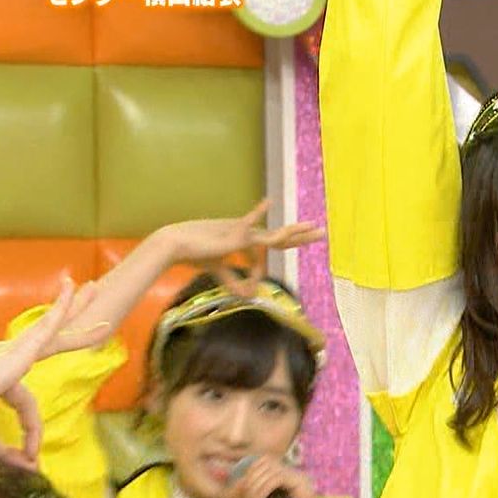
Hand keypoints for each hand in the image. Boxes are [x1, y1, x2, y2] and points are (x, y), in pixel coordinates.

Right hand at [0, 277, 104, 469]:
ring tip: (93, 288)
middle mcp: (4, 359)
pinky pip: (45, 329)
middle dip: (68, 322)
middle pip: (45, 339)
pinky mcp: (16, 354)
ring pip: (50, 327)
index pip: (26, 406)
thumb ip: (5, 451)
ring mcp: (9, 354)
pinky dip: (61, 312)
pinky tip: (72, 292)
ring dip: (72, 307)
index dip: (31, 435)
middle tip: (90, 306)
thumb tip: (28, 466)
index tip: (29, 460)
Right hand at [158, 199, 324, 296]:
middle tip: (322, 231)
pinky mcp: (232, 232)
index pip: (272, 245)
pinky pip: (247, 224)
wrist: (176, 244)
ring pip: (273, 234)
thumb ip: (234, 281)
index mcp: (247, 239)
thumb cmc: (196, 253)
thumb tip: (248, 296)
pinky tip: (269, 202)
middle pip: (280, 235)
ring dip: (292, 231)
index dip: (263, 268)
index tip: (251, 287)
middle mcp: (248, 233)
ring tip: (312, 227)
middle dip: (301, 235)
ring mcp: (242, 231)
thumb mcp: (220, 270)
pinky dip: (257, 214)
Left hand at [228, 455, 316, 497]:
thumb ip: (242, 488)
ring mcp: (302, 479)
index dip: (247, 472)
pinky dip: (260, 490)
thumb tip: (221, 470)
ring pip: (269, 469)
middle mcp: (296, 474)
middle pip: (266, 461)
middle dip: (248, 480)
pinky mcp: (303, 486)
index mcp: (285, 477)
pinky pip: (276, 479)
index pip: (263, 460)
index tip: (237, 491)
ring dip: (252, 487)